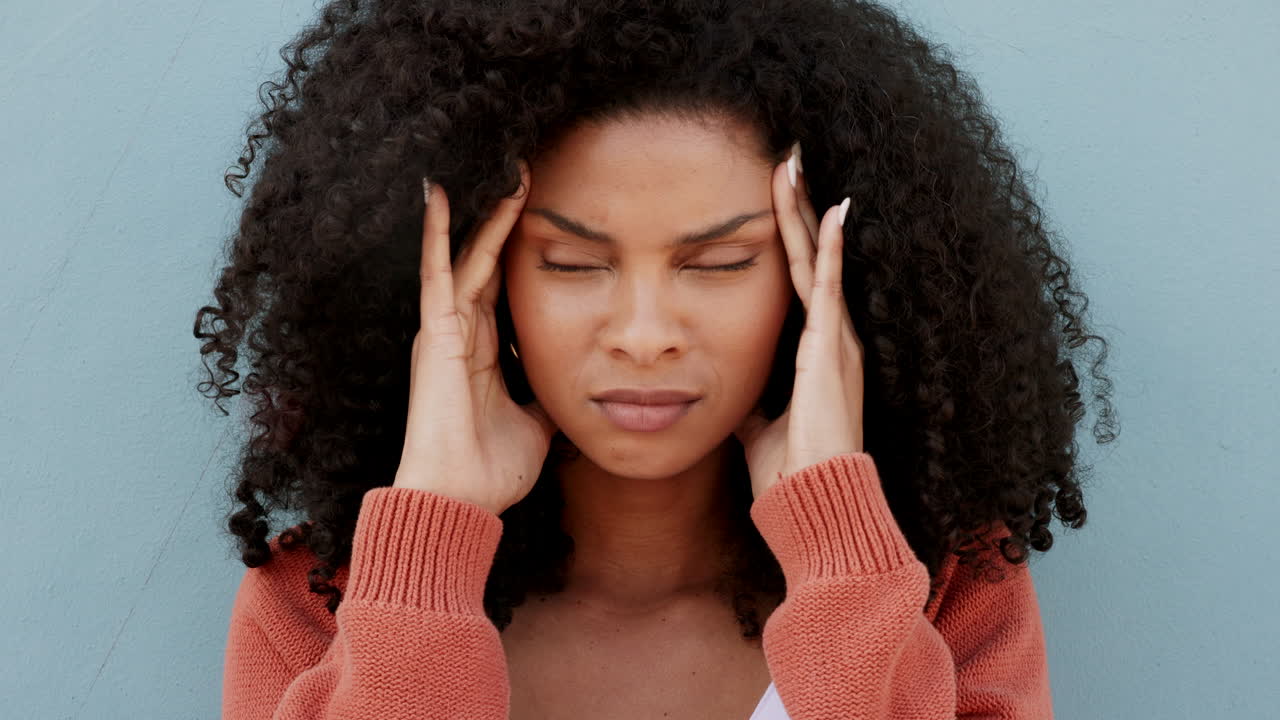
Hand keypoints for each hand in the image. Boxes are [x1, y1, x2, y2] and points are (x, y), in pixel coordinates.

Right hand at [394, 160, 558, 514]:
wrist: (458, 501)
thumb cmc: (491, 471)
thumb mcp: (537, 426)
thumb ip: (547, 401)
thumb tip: (574, 391)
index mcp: (482, 350)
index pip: (503, 284)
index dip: (518, 248)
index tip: (539, 211)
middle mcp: (460, 332)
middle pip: (486, 260)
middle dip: (504, 217)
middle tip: (525, 170)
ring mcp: (445, 330)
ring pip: (467, 255)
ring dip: (485, 213)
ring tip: (505, 168)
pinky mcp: (435, 334)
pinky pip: (437, 272)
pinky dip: (435, 233)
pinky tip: (439, 192)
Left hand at [733, 144, 865, 500]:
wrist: (812, 504)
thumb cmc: (787, 470)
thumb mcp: (756, 421)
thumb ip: (746, 395)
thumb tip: (719, 384)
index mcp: (815, 352)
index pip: (800, 279)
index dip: (788, 236)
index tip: (773, 195)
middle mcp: (831, 338)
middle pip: (811, 257)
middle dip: (798, 207)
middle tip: (786, 156)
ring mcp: (835, 341)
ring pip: (817, 260)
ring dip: (807, 211)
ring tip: (795, 162)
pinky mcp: (830, 350)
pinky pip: (830, 287)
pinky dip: (831, 248)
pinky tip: (832, 209)